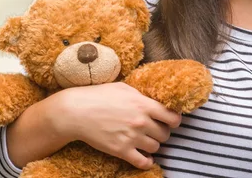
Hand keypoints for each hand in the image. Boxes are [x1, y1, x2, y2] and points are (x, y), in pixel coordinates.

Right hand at [53, 82, 181, 169]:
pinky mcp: (121, 150)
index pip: (173, 117)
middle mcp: (141, 122)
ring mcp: (132, 137)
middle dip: (163, 132)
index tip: (172, 121)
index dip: (175, 120)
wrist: (76, 112)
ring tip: (147, 141)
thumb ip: (141, 96)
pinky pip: (142, 162)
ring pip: (156, 147)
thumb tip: (153, 99)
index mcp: (144, 104)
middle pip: (165, 134)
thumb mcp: (124, 88)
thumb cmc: (99, 95)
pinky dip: (147, 162)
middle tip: (156, 130)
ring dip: (153, 145)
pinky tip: (146, 158)